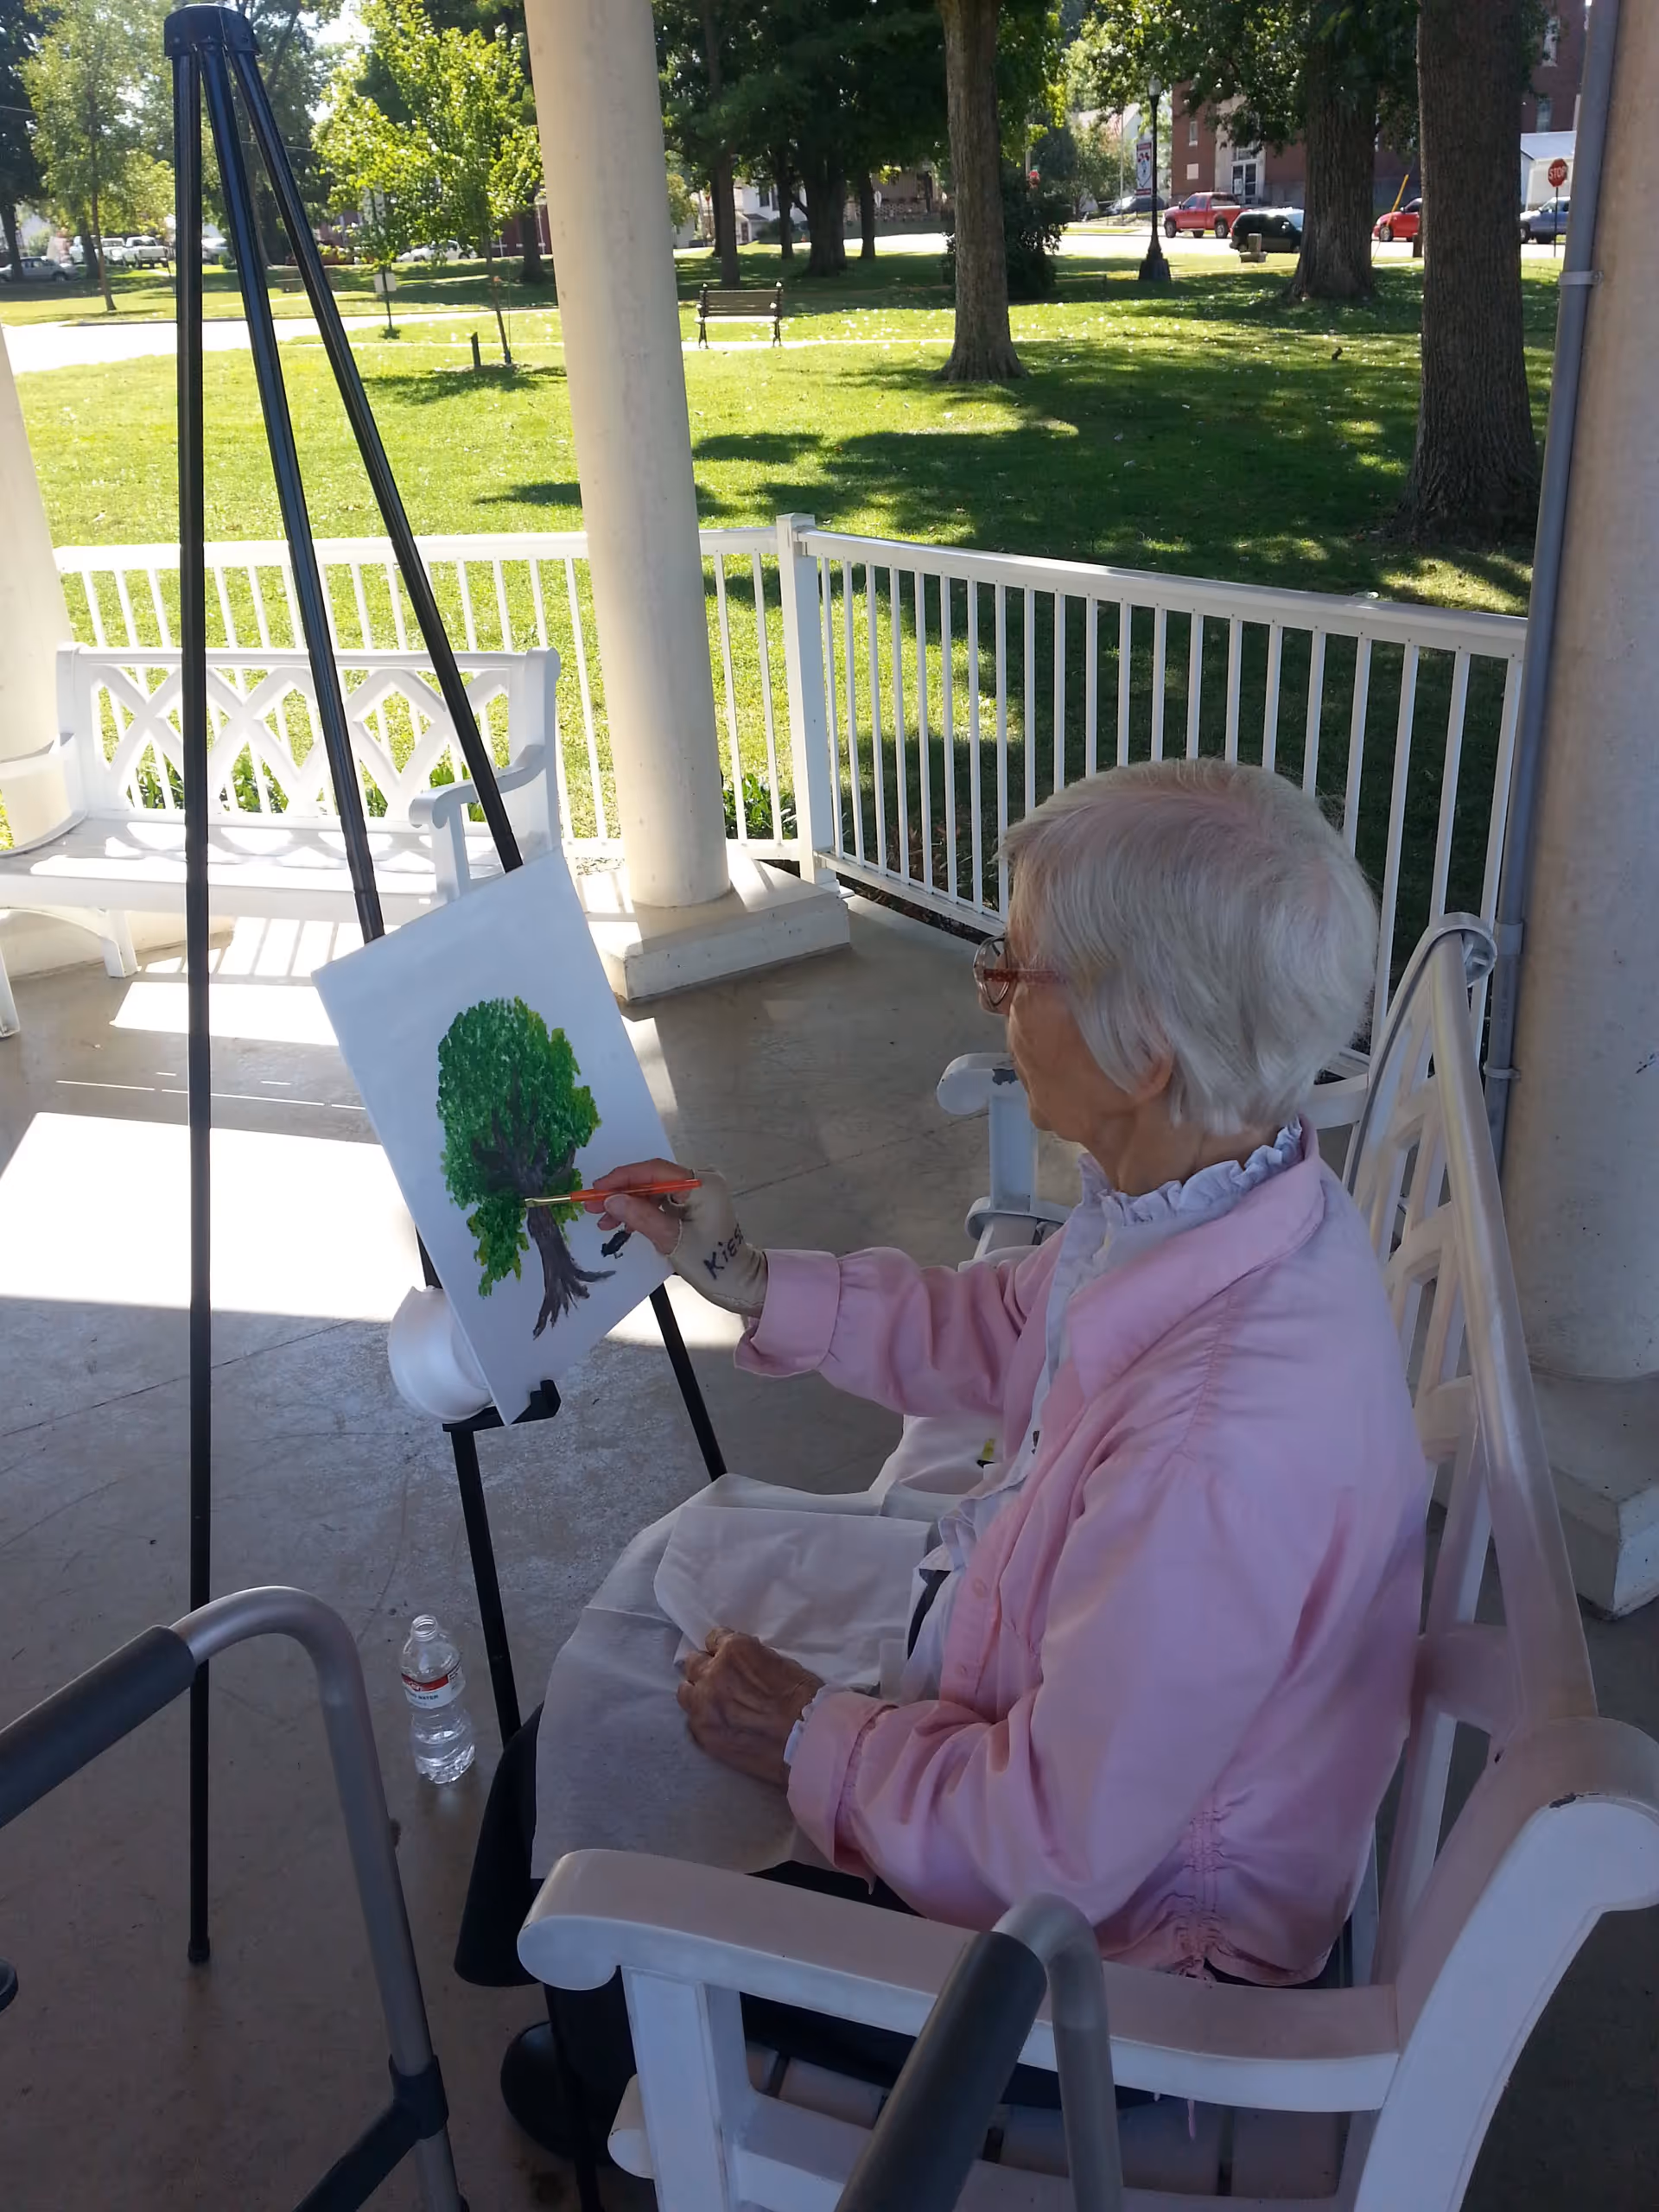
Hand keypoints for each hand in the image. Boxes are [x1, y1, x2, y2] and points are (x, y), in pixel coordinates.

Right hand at [587, 1161, 768, 1316]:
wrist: (737, 1283)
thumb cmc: (710, 1263)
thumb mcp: (671, 1239)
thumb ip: (640, 1216)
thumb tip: (610, 1200)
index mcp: (702, 1184)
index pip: (655, 1171)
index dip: (623, 1178)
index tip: (597, 1189)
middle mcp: (701, 1182)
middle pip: (652, 1179)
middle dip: (621, 1192)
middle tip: (591, 1206)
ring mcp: (697, 1195)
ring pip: (653, 1192)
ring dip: (628, 1205)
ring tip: (603, 1222)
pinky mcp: (693, 1207)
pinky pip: (661, 1203)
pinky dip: (642, 1213)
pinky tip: (623, 1226)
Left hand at [677, 1629, 821, 1787]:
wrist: (807, 1739)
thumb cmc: (803, 1698)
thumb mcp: (779, 1662)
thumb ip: (751, 1659)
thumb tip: (741, 1664)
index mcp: (735, 1649)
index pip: (714, 1639)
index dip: (723, 1651)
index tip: (729, 1661)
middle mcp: (713, 1672)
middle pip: (694, 1663)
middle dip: (706, 1669)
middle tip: (721, 1683)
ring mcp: (704, 1704)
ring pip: (685, 1690)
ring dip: (698, 1692)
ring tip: (713, 1704)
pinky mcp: (703, 1732)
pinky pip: (692, 1719)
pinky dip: (703, 1719)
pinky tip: (719, 1724)